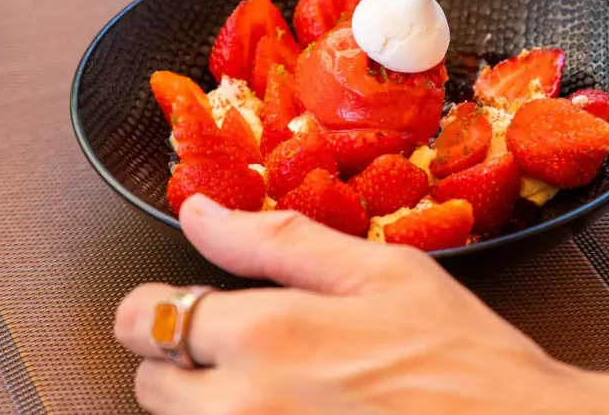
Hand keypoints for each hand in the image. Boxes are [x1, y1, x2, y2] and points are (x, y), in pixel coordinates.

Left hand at [115, 195, 586, 413]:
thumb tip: (199, 213)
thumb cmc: (460, 355)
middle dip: (184, 359)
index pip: (147, 318)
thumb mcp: (382, 271)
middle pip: (149, 383)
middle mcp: (244, 409)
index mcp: (269, 334)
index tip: (184, 303)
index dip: (158, 304)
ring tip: (282, 389)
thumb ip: (279, 241)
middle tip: (248, 349)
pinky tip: (296, 411)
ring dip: (210, 405)